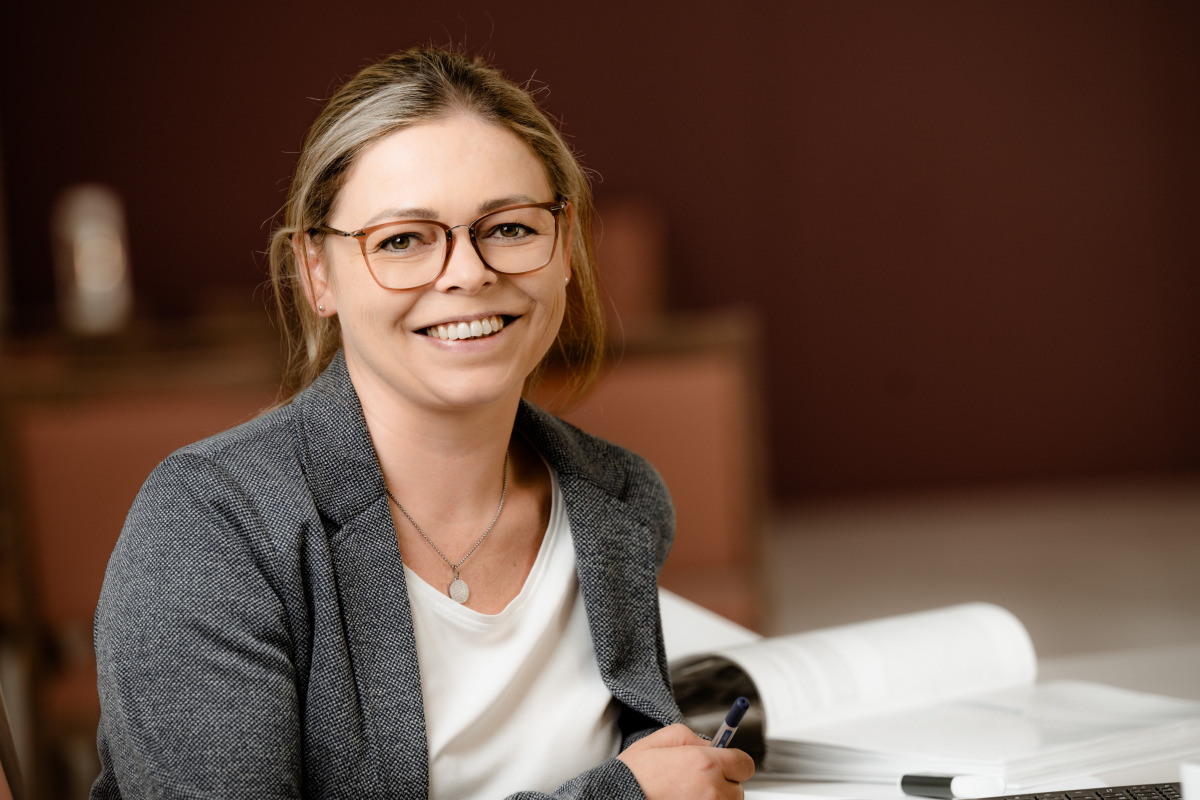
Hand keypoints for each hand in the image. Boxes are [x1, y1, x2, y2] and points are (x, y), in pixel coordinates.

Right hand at [617, 723, 755, 799]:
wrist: (618, 797)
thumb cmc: (636, 773)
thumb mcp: (664, 738)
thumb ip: (695, 738)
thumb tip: (714, 746)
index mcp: (705, 764)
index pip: (745, 764)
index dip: (735, 761)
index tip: (727, 762)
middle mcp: (711, 790)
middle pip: (739, 789)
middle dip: (724, 783)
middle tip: (700, 781)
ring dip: (715, 799)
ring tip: (689, 794)